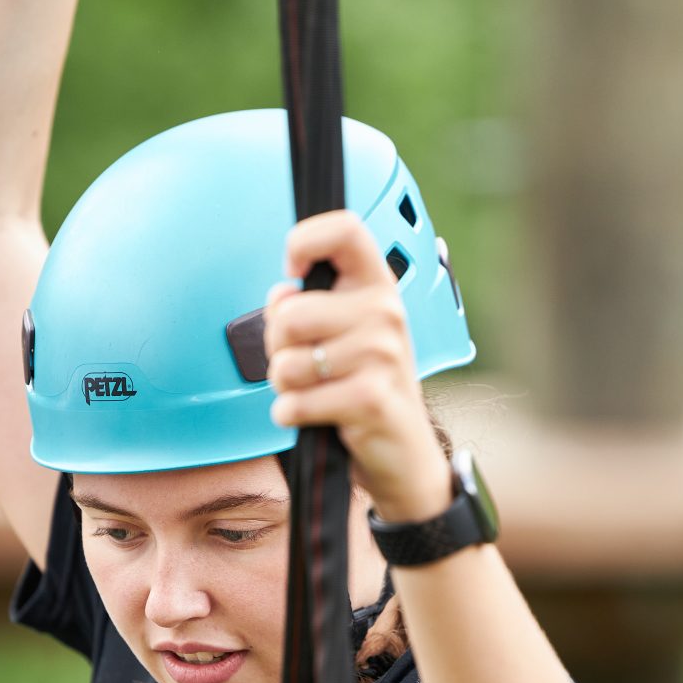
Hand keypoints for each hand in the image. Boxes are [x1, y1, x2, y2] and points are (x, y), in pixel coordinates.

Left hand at [263, 211, 452, 523]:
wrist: (405, 454)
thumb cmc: (364, 387)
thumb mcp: (344, 335)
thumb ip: (309, 306)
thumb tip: (280, 296)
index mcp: (378, 286)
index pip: (344, 228)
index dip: (303, 241)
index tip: (291, 273)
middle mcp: (386, 313)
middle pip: (289, 313)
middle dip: (277, 347)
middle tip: (303, 363)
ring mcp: (382, 355)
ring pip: (286, 363)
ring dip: (284, 386)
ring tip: (314, 392)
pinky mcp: (371, 399)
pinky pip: (296, 402)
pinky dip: (291, 415)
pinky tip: (316, 418)